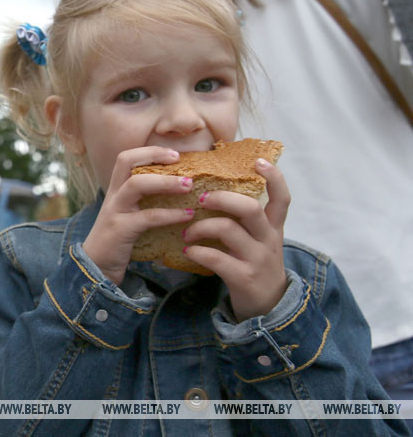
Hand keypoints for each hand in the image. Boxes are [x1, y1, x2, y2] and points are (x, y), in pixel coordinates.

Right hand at [83, 146, 195, 284]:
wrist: (96, 267)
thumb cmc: (119, 240)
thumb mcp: (129, 214)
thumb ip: (145, 201)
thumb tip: (178, 189)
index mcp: (116, 190)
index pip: (126, 158)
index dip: (149, 151)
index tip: (175, 154)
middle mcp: (113, 196)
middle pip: (126, 162)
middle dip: (155, 156)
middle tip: (181, 161)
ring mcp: (115, 211)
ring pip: (136, 184)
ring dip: (165, 182)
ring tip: (189, 186)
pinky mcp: (121, 230)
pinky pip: (148, 217)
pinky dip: (170, 214)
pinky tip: (187, 215)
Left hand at [181, 158, 290, 319]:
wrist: (267, 308)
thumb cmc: (254, 264)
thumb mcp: (257, 240)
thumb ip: (244, 219)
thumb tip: (214, 190)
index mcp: (272, 227)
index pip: (282, 198)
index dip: (274, 177)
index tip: (259, 160)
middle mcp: (268, 239)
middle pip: (249, 208)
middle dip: (221, 198)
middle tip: (201, 199)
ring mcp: (257, 259)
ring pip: (228, 230)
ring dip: (200, 226)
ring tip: (186, 233)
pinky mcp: (244, 278)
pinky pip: (216, 258)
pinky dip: (198, 252)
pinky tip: (188, 252)